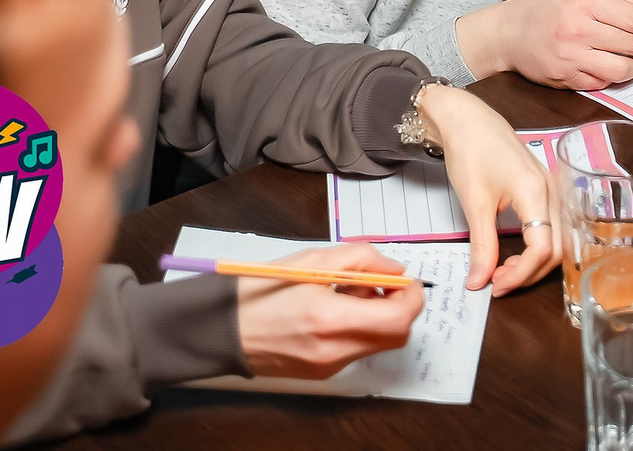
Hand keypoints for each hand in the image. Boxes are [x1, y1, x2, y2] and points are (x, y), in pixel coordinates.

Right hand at [236, 244, 422, 378]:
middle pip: (395, 335)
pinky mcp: (321, 373)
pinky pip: (356, 349)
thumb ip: (361, 259)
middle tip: (379, 282)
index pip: (398, 318)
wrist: (221, 329)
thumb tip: (395, 270)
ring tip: (347, 292)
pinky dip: (359, 328)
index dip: (412, 297)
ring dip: (378, 316)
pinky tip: (334, 309)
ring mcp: (327, 366)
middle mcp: (332, 349)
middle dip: (399, 306)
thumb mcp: (311, 259)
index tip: (406, 279)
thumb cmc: (259, 290)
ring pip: (378, 342)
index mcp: (329, 318)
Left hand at [415, 85, 558, 294]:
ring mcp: (551, 188)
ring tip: (503, 270)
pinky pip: (551, 226)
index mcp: (536, 192)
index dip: (520, 274)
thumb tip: (480, 281)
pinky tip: (514, 252)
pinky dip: (536, 246)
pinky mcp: (544, 188)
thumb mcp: (474, 202)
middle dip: (529, 272)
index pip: (542, 248)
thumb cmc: (470, 151)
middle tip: (496, 283)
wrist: (467, 118)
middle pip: (556, 249)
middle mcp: (551, 191)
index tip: (493, 286)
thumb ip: (481, 245)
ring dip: (533, 262)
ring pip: (556, 240)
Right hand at [458, 0, 632, 89]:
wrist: (506, 33)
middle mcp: (579, 30)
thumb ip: (616, 3)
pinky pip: (604, 83)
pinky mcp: (566, 80)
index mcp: (584, 3)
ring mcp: (572, 58)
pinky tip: (606, 66)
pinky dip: (612, 77)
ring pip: (623, 70)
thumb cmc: (543, 10)